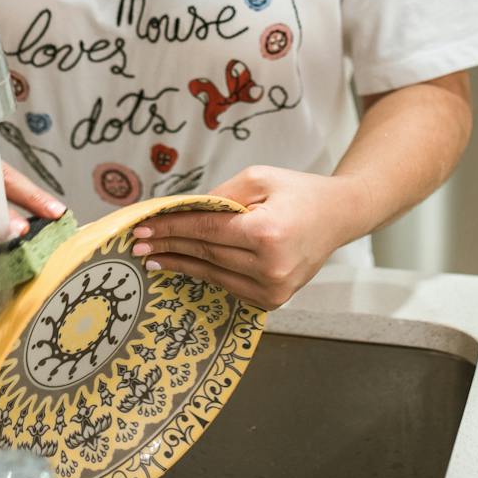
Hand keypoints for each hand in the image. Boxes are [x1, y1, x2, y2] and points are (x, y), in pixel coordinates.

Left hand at [132, 165, 363, 308]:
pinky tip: (184, 265)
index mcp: (267, 233)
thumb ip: (220, 196)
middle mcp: (271, 267)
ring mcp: (273, 289)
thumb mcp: (259, 178)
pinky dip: (205, 274)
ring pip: (213, 274)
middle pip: (205, 255)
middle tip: (139, 242)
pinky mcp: (274, 300)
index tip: (143, 227)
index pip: (206, 232)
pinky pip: (229, 285)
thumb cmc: (299, 192)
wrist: (339, 216)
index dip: (171, 229)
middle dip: (169, 246)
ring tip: (153, 256)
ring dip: (180, 264)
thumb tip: (182, 212)